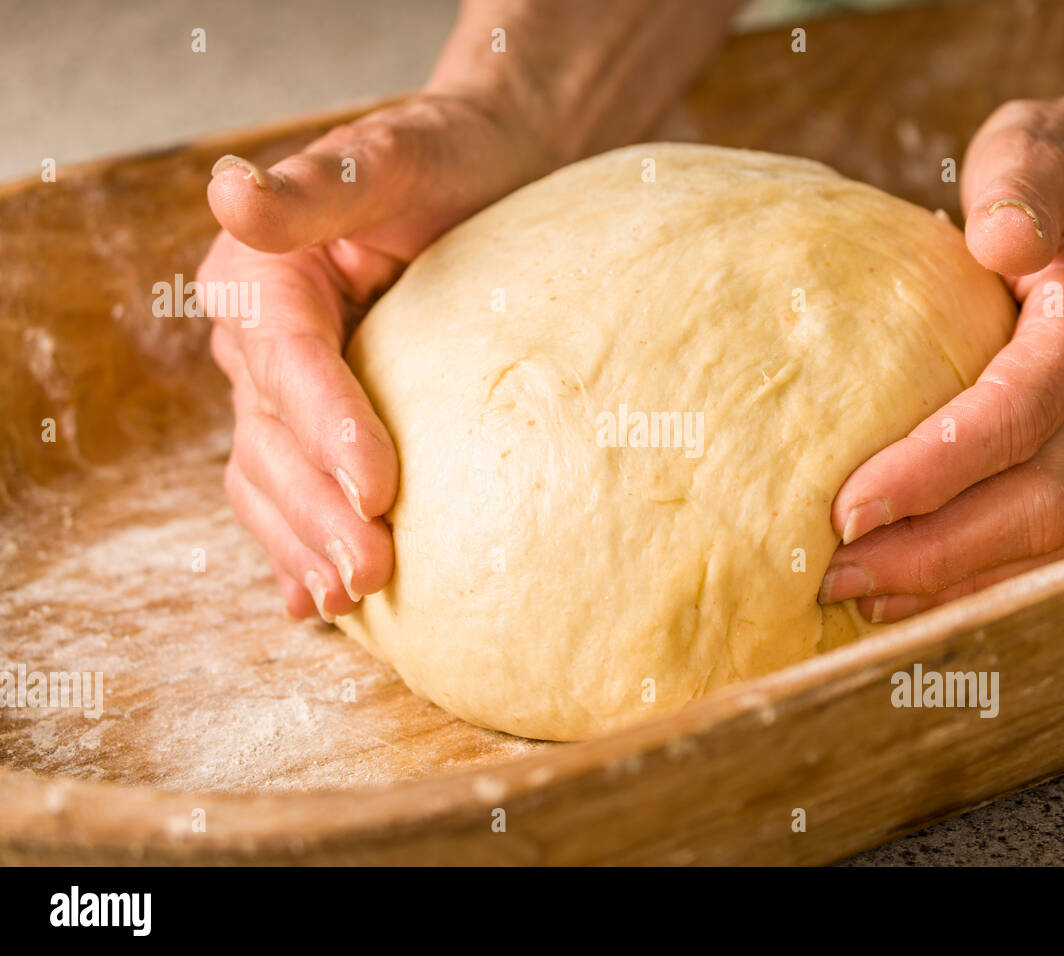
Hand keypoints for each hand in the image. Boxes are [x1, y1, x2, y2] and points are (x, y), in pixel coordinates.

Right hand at [200, 91, 555, 619]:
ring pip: (270, 480)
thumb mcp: (392, 158)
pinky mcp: (314, 426)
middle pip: (273, 437)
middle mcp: (257, 342)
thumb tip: (232, 191)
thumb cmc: (444, 164)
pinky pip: (288, 494)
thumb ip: (317, 186)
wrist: (476, 178)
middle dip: (316, 510)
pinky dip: (296, 546)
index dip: (325, 426)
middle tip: (370, 570)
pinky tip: (315, 601)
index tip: (376, 487)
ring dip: (302, 543)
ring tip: (347, 597)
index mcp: (263, 279)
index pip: (288, 361)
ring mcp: (279, 392)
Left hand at [819, 93, 1063, 621]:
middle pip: (1035, 504)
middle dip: (932, 551)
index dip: (934, 469)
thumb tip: (998, 236)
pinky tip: (905, 594)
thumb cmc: (1062, 177)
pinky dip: (979, 581)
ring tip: (859, 598)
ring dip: (954, 583)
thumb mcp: (1039, 150)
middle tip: (834, 574)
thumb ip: (1023, 183)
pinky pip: (1045, 545)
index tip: (848, 508)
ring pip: (1048, 542)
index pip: (1014, 414)